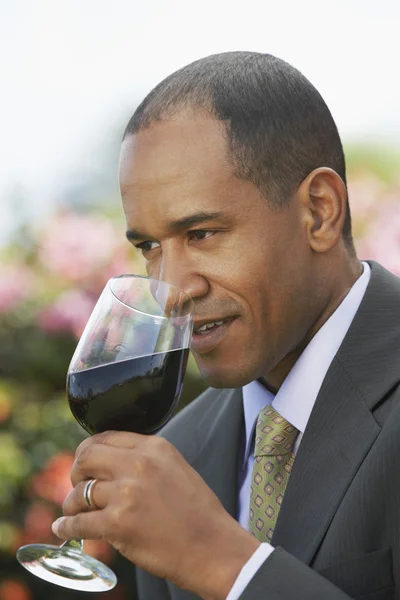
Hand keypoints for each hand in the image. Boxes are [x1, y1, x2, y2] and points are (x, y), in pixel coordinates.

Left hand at [53, 431, 259, 599]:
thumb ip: (145, 459)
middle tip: (77, 487)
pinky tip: (64, 530)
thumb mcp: (175, 468)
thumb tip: (110, 463)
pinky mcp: (118, 524)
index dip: (88, 451)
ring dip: (71, 504)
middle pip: (86, 457)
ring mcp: (127, 493)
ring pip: (79, 492)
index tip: (85, 465)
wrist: (214, 548)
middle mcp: (139, 464)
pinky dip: (66, 528)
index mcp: (154, 446)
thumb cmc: (198, 513)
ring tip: (74, 513)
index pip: (105, 437)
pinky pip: (78, 523)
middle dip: (75, 472)